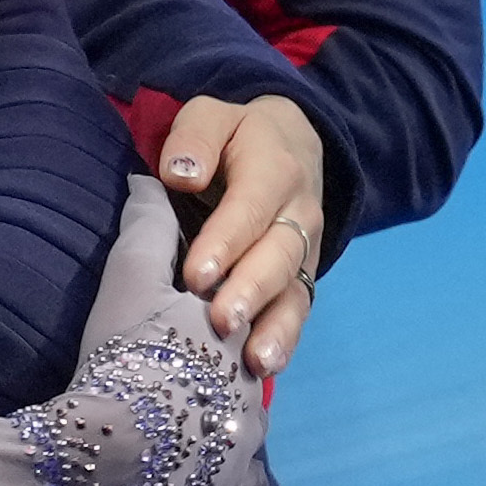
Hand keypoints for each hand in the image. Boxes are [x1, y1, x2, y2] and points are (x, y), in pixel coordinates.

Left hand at [162, 96, 325, 376]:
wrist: (292, 144)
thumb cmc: (233, 136)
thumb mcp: (210, 116)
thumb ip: (194, 140)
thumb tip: (179, 175)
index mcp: (274, 170)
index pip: (249, 209)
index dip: (224, 243)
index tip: (195, 275)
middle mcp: (299, 214)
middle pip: (278, 256)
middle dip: (250, 290)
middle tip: (220, 321)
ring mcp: (305, 250)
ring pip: (295, 290)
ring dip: (275, 327)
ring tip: (253, 360)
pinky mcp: (303, 277)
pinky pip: (299, 310)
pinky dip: (285, 340)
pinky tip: (264, 368)